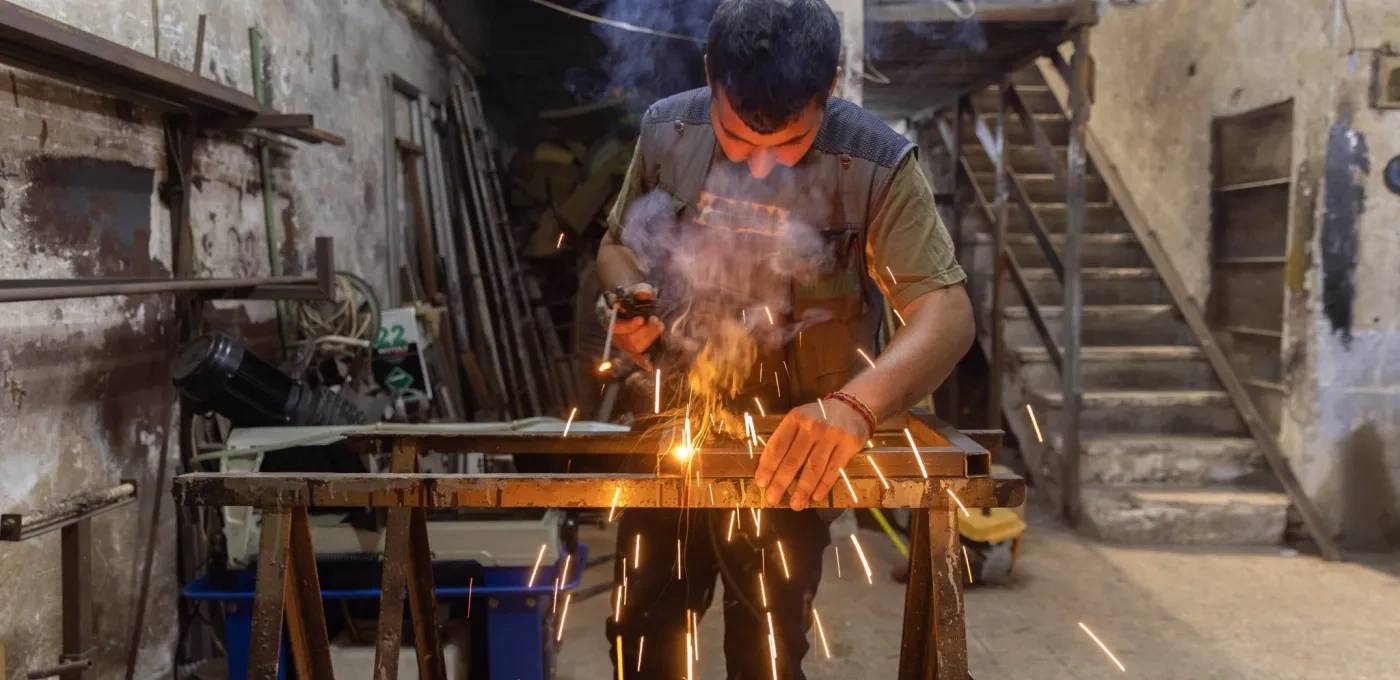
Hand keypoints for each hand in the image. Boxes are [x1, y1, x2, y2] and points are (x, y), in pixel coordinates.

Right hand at [605, 289, 662, 370]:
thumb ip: (641, 290)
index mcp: (606, 313)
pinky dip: (641, 361)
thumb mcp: (636, 288)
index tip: (641, 320)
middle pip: (624, 338)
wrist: (631, 301)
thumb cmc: (631, 295)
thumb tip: (645, 293)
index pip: (612, 324)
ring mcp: (619, 340)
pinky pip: (633, 356)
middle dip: (644, 331)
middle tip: (656, 320)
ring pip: (632, 346)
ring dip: (648, 337)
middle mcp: (610, 330)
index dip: (627, 325)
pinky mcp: (628, 346)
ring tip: (658, 325)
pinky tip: (649, 366)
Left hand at [755, 398, 870, 510]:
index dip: (768, 465)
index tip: (761, 483)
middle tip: (772, 499)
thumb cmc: (819, 418)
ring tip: (795, 505)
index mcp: (795, 419)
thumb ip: (786, 438)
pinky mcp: (848, 445)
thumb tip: (768, 468)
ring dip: (803, 489)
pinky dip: (823, 485)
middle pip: (793, 459)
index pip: (777, 445)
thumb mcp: (799, 419)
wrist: (853, 407)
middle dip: (781, 482)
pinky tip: (815, 497)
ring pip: (813, 467)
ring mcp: (831, 436)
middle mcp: (812, 426)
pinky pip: (833, 469)